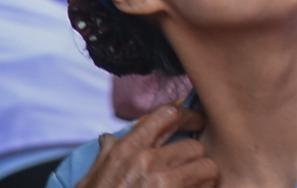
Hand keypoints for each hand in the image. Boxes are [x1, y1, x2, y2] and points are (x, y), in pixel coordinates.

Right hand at [75, 104, 216, 187]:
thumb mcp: (89, 182)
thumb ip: (104, 157)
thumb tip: (108, 139)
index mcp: (126, 152)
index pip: (166, 114)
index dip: (187, 116)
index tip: (195, 122)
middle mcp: (146, 162)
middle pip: (194, 146)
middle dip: (197, 158)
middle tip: (194, 167)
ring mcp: (162, 184)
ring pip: (207, 168)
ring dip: (205, 178)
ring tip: (197, 185)